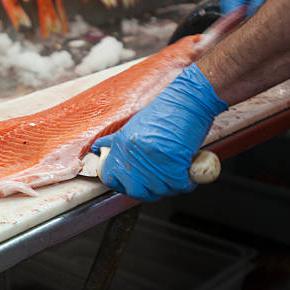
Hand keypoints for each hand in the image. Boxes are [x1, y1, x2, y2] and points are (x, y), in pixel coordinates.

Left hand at [91, 63, 226, 201]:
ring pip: (158, 190)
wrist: (189, 99)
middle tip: (157, 184)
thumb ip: (118, 141)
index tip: (129, 183)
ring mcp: (153, 160)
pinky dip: (186, 183)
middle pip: (134, 190)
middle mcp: (133, 153)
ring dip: (169, 187)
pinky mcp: (174, 164)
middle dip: (146, 191)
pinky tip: (188, 174)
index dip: (120, 183)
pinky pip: (178, 186)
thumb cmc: (167, 109)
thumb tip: (100, 148)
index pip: (109, 176)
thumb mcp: (135, 125)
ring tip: (176, 176)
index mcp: (122, 143)